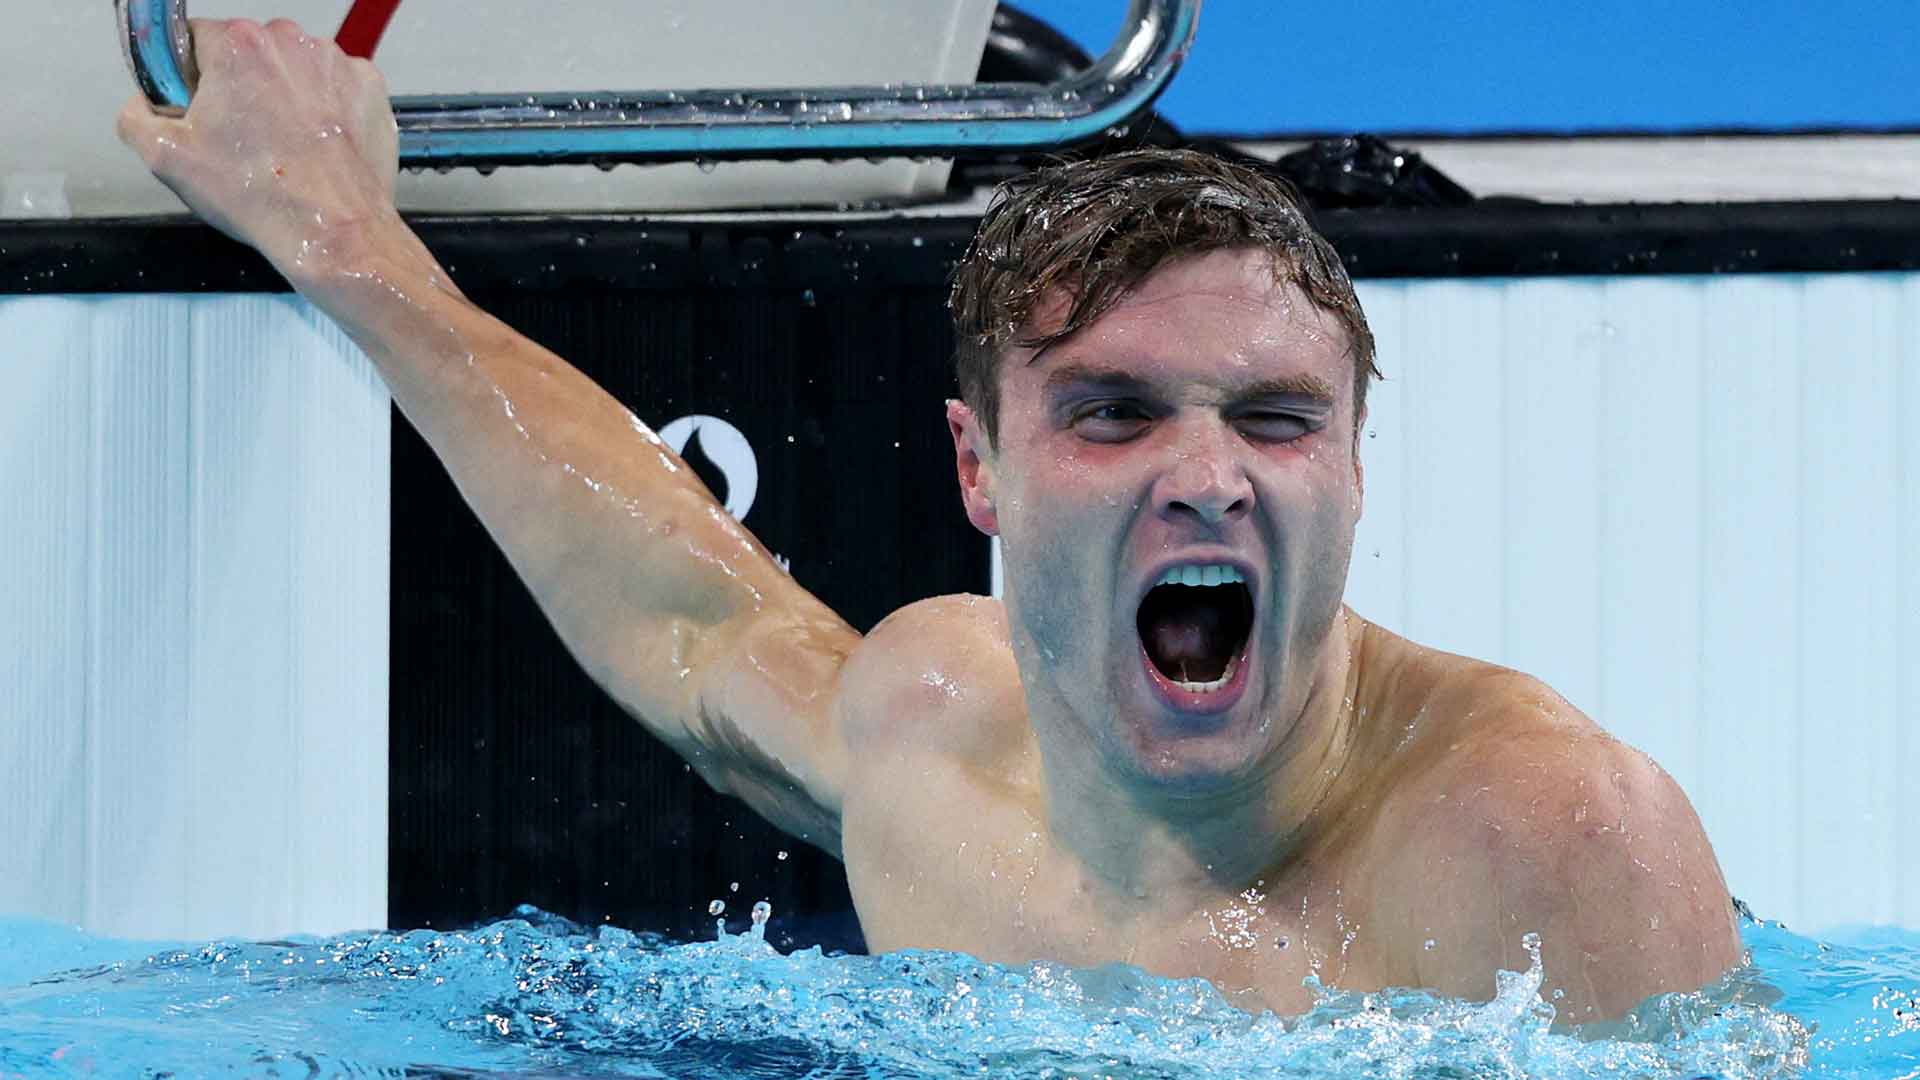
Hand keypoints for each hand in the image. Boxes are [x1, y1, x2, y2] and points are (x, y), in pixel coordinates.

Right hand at [117, 18, 400, 281]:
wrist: (334, 230)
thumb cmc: (262, 196)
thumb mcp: (165, 158)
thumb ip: (135, 116)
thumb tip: (141, 105)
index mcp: (238, 44)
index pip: (191, 39)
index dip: (187, 78)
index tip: (196, 109)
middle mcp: (291, 42)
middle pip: (246, 53)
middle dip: (237, 87)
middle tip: (240, 139)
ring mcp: (336, 63)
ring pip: (291, 71)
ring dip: (282, 98)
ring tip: (281, 148)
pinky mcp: (368, 88)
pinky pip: (333, 88)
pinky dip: (324, 110)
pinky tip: (315, 145)